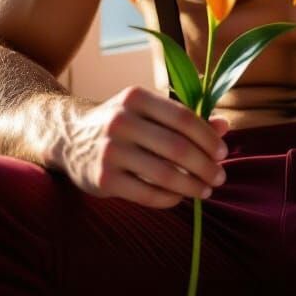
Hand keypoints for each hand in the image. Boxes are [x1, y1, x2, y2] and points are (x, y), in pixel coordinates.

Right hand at [60, 85, 228, 207]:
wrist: (70, 137)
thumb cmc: (122, 122)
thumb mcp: (149, 110)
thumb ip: (185, 118)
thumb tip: (225, 126)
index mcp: (136, 97)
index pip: (183, 118)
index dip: (208, 138)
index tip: (223, 153)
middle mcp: (121, 121)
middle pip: (177, 148)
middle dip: (205, 166)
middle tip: (220, 177)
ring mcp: (110, 151)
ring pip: (164, 174)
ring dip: (192, 186)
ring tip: (206, 190)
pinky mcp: (103, 179)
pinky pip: (146, 194)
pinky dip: (169, 198)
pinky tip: (180, 197)